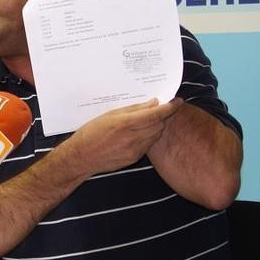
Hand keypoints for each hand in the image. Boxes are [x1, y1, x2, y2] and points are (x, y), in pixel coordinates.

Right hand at [61, 98, 182, 176]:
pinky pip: (148, 145)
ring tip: (147, 121)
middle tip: (159, 109)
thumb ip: (133, 109)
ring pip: (155, 135)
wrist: (81, 157)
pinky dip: (148, 137)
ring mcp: (134, 150)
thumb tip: (153, 103)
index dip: (169, 107)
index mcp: (125, 123)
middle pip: (159, 125)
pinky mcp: (134, 158)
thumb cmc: (91, 133)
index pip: (156, 114)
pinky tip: (138, 134)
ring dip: (155, 126)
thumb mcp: (109, 115)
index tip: (177, 100)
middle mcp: (132, 137)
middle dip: (162, 116)